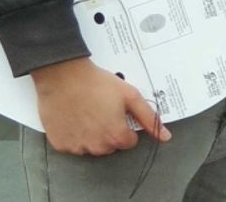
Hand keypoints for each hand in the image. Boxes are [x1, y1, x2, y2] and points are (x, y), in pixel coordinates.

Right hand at [31, 57, 170, 154]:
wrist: (64, 77)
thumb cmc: (98, 84)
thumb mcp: (130, 96)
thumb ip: (148, 117)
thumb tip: (165, 136)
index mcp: (116, 136)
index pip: (129, 142)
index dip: (126, 126)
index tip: (118, 113)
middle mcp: (97, 147)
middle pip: (110, 146)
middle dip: (110, 131)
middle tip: (103, 110)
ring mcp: (77, 148)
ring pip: (92, 147)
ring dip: (93, 135)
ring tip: (88, 113)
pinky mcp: (60, 145)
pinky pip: (73, 146)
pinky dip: (75, 136)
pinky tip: (74, 118)